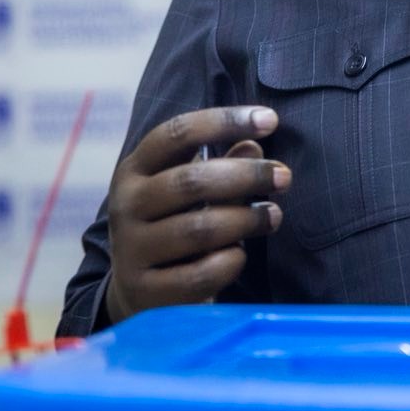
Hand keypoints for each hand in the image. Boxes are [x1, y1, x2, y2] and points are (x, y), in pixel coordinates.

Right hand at [102, 106, 288, 323]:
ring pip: (200, 229)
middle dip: (247, 175)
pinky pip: (201, 274)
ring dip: (247, 219)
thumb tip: (253, 144)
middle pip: (191, 181)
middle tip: (283, 177)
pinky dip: (231, 261)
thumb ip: (222, 166)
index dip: (224, 121)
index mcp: (134, 170)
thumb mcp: (190, 190)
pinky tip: (241, 253)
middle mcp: (126, 206)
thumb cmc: (173, 224)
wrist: (138, 290)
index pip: (176, 134)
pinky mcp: (145, 291)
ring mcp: (131, 250)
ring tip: (272, 216)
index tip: (270, 119)